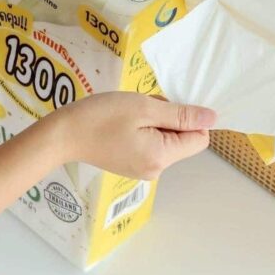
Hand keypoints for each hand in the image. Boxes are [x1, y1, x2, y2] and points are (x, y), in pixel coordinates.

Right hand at [51, 93, 215, 179]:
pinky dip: (145, 128)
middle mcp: (156, 170)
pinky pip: (152, 143)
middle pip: (183, 138)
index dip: (191, 118)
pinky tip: (125, 121)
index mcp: (162, 157)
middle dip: (171, 117)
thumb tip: (213, 118)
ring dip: (156, 120)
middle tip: (144, 106)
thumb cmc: (102, 116)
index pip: (200, 139)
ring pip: (167, 138)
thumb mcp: (145, 108)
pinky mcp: (132, 165)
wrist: (61, 135)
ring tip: (131, 113)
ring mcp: (143, 169)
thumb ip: (181, 115)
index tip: (169, 104)